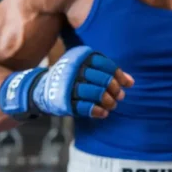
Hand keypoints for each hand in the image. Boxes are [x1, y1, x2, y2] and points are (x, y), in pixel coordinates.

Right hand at [0, 46, 133, 119]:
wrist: (39, 89)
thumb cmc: (70, 78)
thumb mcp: (85, 69)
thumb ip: (107, 73)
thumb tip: (132, 82)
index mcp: (80, 57)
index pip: (105, 64)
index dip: (119, 75)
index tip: (127, 84)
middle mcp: (74, 69)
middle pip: (103, 79)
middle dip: (115, 89)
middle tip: (120, 97)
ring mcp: (68, 85)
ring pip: (96, 93)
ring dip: (108, 101)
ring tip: (112, 105)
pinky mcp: (64, 101)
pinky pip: (85, 107)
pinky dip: (97, 111)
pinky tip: (103, 113)